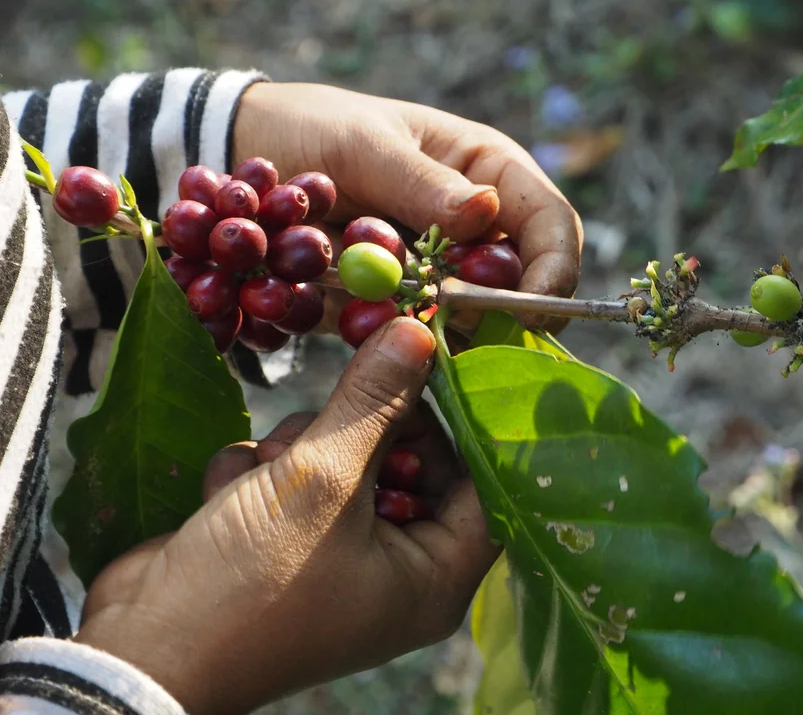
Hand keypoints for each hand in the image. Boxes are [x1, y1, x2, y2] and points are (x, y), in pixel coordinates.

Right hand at [74, 318, 500, 714]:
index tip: (435, 363)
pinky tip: (229, 494)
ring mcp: (338, 551)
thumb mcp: (324, 480)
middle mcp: (396, 566)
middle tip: (326, 425)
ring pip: (344, 456)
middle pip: (408, 459)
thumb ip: (374, 400)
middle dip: (357, 432)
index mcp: (434, 573)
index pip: (483, 481)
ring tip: (268, 472)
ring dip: (300, 449)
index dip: (465, 422)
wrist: (142, 647)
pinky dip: (261, 475)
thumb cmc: (254, 582)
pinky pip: (296, 476)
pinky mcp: (286, 536)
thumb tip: (418, 332)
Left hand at [232, 81, 582, 330]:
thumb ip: (421, 182)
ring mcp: (440, 272)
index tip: (530, 312)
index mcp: (487, 173)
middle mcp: (476, 228)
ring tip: (386, 308)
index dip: (554, 270)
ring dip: (440, 328)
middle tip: (447, 319)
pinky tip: (360, 319)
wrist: (250, 157)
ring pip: (472, 322)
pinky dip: (396, 339)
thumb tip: (486, 210)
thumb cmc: (316, 130)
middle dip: (497, 314)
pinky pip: (417, 336)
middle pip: (523, 287)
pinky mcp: (402, 305)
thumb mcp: (364, 146)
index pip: (550, 224)